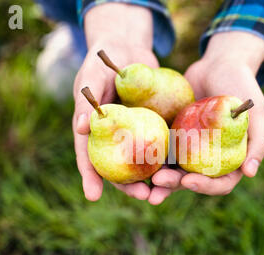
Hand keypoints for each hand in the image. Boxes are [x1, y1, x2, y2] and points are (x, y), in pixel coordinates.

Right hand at [73, 4, 161, 201]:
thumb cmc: (103, 62)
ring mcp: (136, 134)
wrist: (128, 49)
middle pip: (119, 168)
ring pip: (143, 163)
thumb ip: (87, 102)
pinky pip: (163, 145)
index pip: (89, 157)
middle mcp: (115, 138)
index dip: (90, 177)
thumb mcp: (93, 78)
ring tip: (164, 192)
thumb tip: (81, 129)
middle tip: (143, 196)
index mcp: (95, 131)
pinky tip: (182, 169)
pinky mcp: (155, 126)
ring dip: (153, 179)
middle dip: (129, 186)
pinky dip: (170, 159)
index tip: (93, 196)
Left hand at [152, 32, 263, 195]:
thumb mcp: (256, 113)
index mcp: (230, 160)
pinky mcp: (172, 136)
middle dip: (174, 185)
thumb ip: (258, 142)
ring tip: (142, 185)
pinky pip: (160, 150)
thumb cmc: (242, 87)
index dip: (205, 187)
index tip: (189, 181)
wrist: (218, 64)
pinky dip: (149, 157)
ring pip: (173, 169)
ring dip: (159, 180)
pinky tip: (135, 160)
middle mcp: (208, 159)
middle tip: (157, 183)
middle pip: (191, 180)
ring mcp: (189, 149)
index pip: (220, 183)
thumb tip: (249, 173)